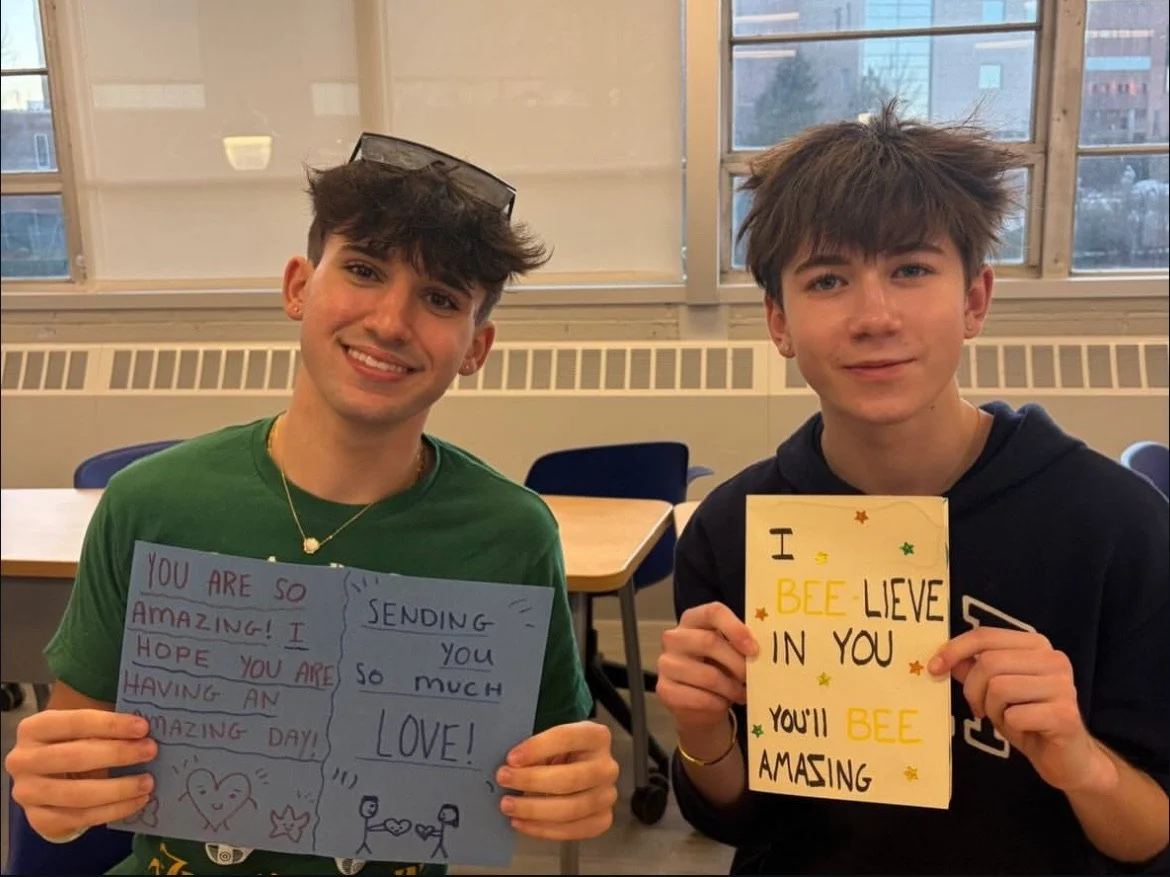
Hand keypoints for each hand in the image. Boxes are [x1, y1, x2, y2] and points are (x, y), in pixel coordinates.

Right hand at [4, 709, 156, 839]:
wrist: (48, 778)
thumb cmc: (74, 743)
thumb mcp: (83, 728)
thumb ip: (107, 726)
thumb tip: (146, 729)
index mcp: (34, 728)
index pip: (75, 723)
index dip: (111, 725)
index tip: (143, 728)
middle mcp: (23, 760)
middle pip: (74, 758)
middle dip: (118, 754)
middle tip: (151, 751)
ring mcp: (27, 792)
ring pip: (77, 794)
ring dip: (118, 788)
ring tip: (148, 782)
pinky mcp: (38, 819)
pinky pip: (79, 818)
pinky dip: (113, 810)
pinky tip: (137, 801)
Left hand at [495, 721, 617, 840]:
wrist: (579, 767)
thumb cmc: (560, 752)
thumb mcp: (550, 741)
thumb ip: (536, 749)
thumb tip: (510, 766)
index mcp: (596, 737)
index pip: (567, 738)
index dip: (537, 748)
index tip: (512, 758)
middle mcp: (607, 767)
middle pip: (570, 778)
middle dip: (532, 780)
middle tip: (504, 779)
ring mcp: (607, 795)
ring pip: (570, 809)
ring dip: (534, 809)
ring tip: (509, 805)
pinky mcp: (602, 819)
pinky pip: (572, 830)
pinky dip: (542, 829)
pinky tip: (521, 822)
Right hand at [656, 602, 757, 732]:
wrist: (700, 704)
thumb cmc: (719, 669)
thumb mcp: (731, 652)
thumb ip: (742, 645)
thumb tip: (762, 650)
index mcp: (693, 620)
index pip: (713, 612)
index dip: (735, 628)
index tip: (754, 648)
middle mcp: (674, 637)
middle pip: (709, 641)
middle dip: (737, 663)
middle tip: (753, 677)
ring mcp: (666, 663)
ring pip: (707, 674)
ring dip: (730, 688)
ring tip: (742, 693)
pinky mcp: (664, 689)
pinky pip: (699, 697)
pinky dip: (718, 703)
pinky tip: (724, 703)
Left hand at [930, 628, 1109, 792]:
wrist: (1066, 758)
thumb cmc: (1027, 719)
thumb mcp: (994, 690)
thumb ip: (972, 669)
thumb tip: (942, 656)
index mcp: (1036, 645)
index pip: (985, 635)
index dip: (954, 650)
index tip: (934, 668)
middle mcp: (1054, 659)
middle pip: (989, 663)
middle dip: (974, 690)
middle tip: (980, 709)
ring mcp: (1063, 685)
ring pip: (999, 687)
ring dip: (992, 709)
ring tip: (1005, 719)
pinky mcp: (1065, 714)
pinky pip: (1014, 715)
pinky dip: (1008, 726)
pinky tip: (1023, 730)